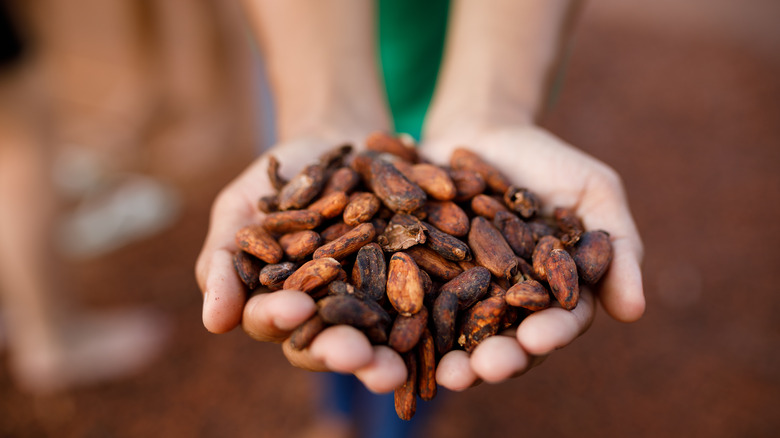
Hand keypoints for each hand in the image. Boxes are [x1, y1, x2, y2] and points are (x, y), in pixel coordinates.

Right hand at [195, 136, 406, 392]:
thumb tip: (213, 325)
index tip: (295, 307)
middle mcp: (327, 311)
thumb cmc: (280, 177)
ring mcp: (372, 300)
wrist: (340, 140)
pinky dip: (426, 312)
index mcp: (279, 301)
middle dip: (340, 351)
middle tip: (354, 356)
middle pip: (328, 341)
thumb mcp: (240, 209)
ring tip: (394, 366)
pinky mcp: (412, 283)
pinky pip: (421, 302)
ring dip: (385, 355)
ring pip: (376, 337)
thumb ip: (224, 261)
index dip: (281, 317)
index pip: (272, 319)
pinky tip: (435, 320)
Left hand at [420, 124, 644, 389]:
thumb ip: (618, 245)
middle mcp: (508, 303)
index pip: (559, 319)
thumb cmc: (547, 160)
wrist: (481, 128)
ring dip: (453, 357)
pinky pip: (415, 303)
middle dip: (499, 358)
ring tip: (445, 376)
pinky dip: (410, 320)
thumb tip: (635, 311)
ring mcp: (463, 293)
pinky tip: (400, 336)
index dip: (549, 332)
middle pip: (507, 340)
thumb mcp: (593, 190)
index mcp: (554, 292)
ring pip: (460, 334)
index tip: (536, 338)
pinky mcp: (423, 278)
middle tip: (484, 369)